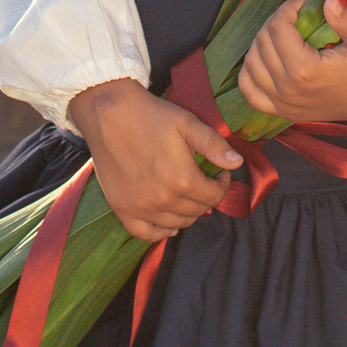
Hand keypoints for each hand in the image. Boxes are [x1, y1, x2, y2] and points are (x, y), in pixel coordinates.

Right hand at [69, 78, 239, 243]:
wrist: (109, 113)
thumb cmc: (151, 115)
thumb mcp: (187, 123)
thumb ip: (214, 145)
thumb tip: (237, 163)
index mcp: (182, 179)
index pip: (214, 196)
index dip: (222, 185)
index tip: (219, 174)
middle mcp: (163, 200)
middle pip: (197, 211)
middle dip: (206, 197)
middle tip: (203, 182)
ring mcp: (140, 207)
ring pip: (176, 224)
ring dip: (187, 212)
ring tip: (187, 195)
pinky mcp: (122, 209)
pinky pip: (145, 234)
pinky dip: (160, 231)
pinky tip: (167, 220)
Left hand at [237, 0, 346, 124]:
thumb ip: (345, 21)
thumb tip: (327, 0)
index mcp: (305, 71)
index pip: (278, 27)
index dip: (288, 8)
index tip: (305, 4)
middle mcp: (288, 89)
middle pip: (262, 41)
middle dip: (276, 21)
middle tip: (297, 16)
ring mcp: (283, 103)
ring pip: (251, 64)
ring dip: (261, 42)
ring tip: (283, 33)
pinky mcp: (283, 112)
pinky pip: (250, 93)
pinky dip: (249, 73)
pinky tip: (263, 59)